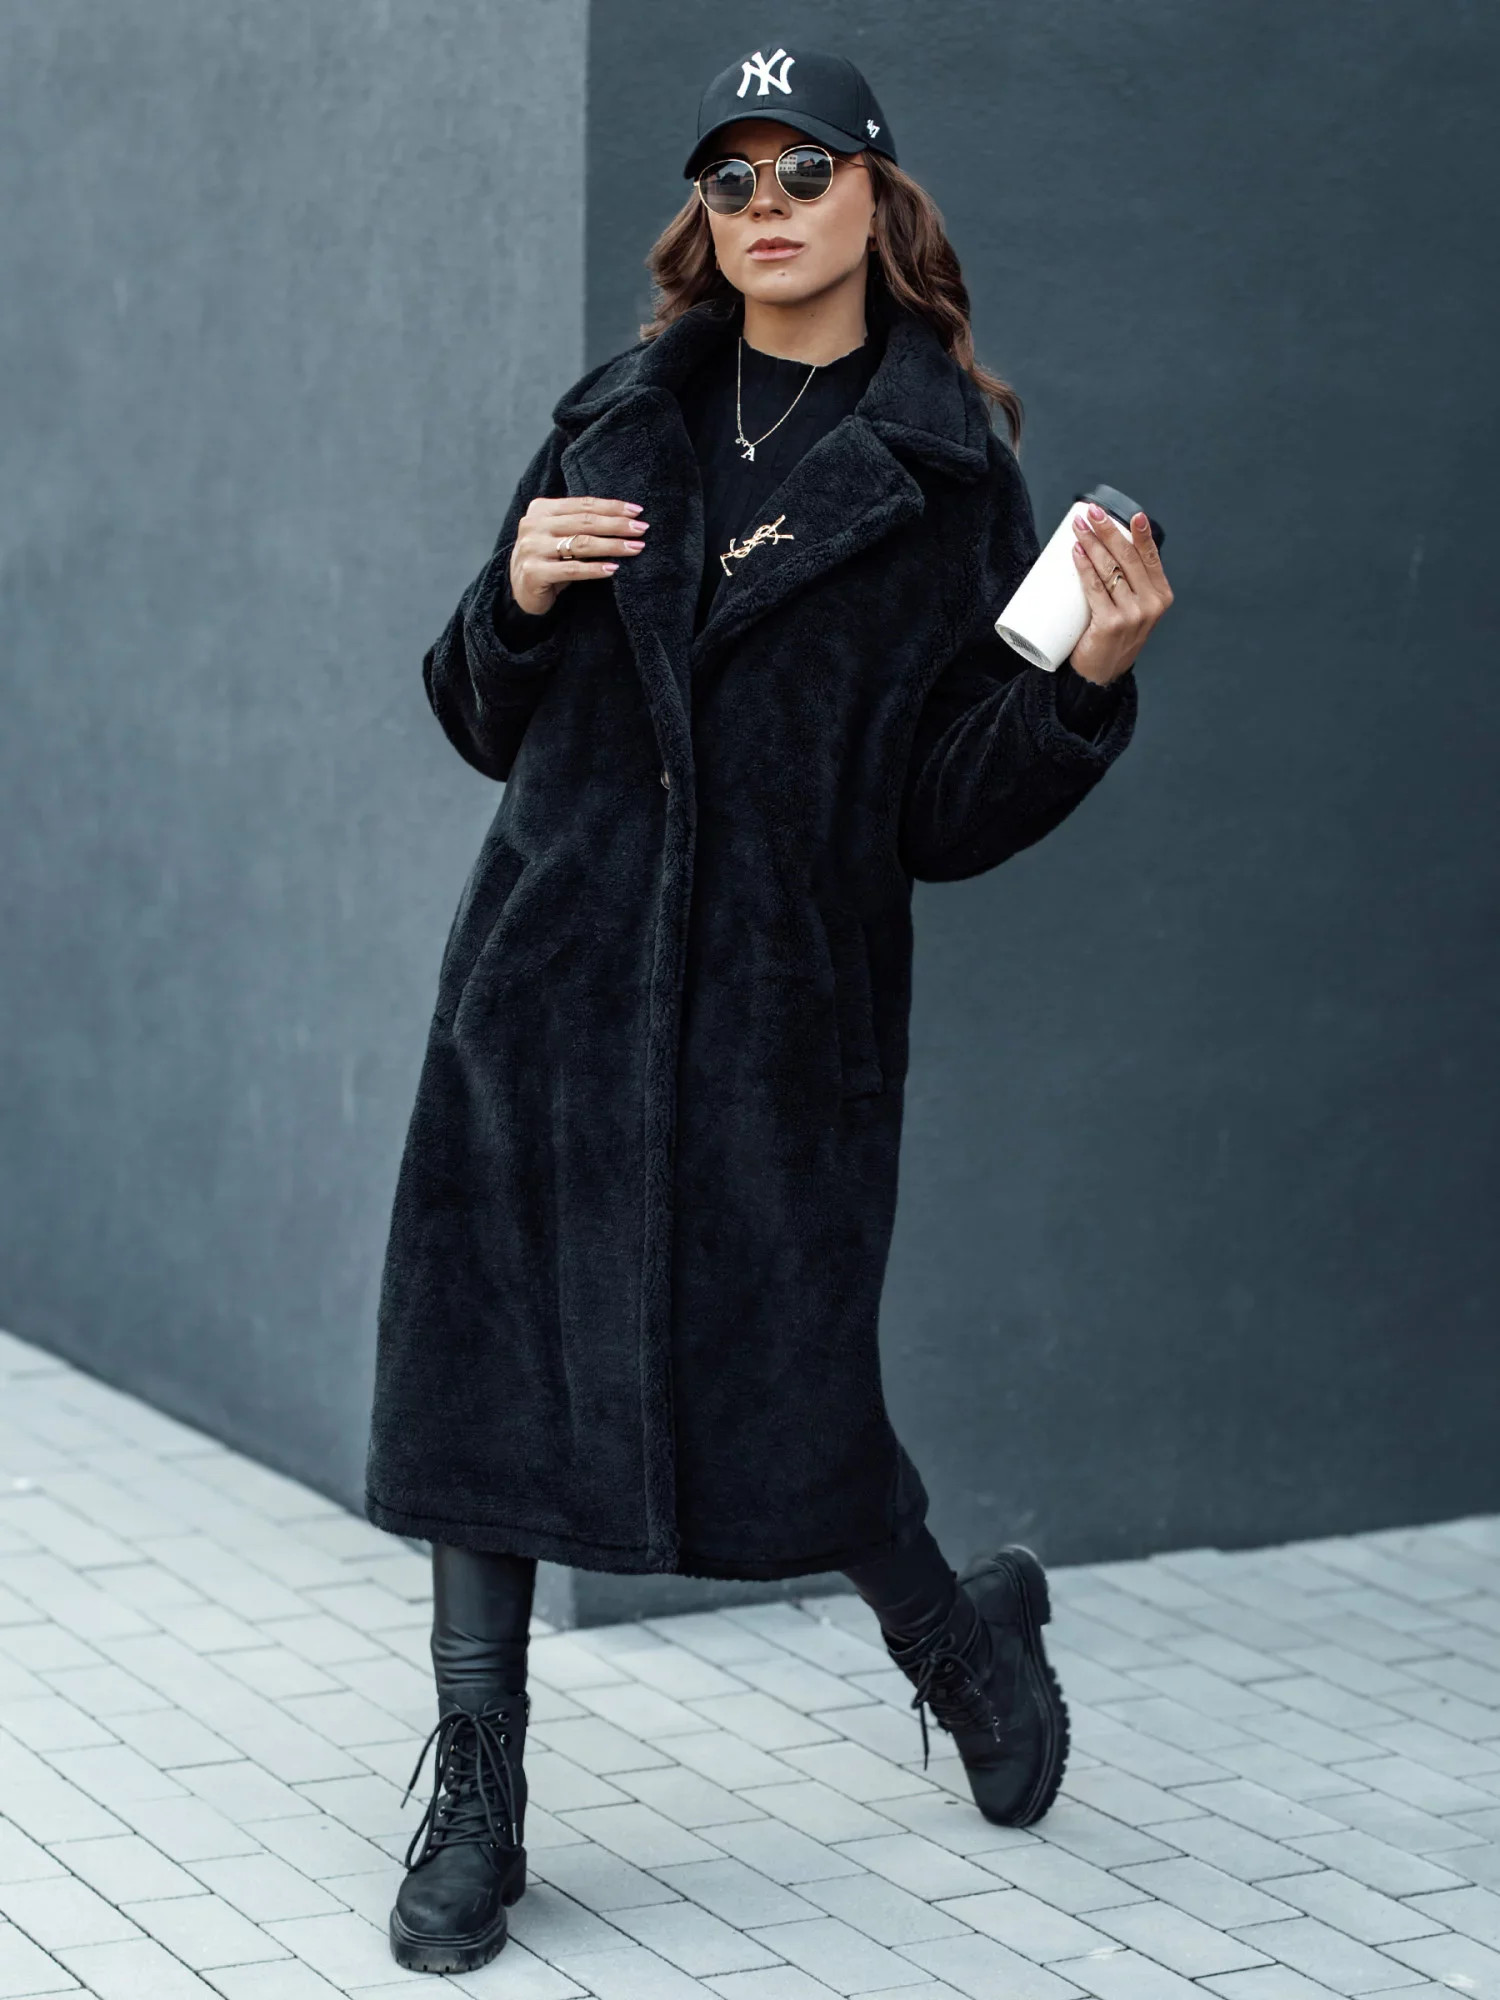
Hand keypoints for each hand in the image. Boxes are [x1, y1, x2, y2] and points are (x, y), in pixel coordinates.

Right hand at [510, 496, 648, 614]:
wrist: (520, 589)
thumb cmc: (548, 560)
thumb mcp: (559, 535)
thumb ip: (580, 523)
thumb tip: (626, 519)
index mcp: (541, 509)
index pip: (583, 504)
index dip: (612, 507)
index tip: (637, 511)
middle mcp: (533, 525)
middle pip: (584, 522)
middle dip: (617, 525)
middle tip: (642, 529)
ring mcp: (532, 548)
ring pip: (581, 543)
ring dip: (612, 545)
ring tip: (635, 548)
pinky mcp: (534, 572)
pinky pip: (572, 569)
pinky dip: (595, 569)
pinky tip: (614, 568)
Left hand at [1067, 504, 1173, 685]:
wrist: (1101, 675)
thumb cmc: (1112, 637)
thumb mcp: (1131, 610)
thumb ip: (1128, 586)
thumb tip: (1103, 548)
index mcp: (1160, 597)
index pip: (1151, 557)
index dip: (1140, 534)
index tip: (1130, 514)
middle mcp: (1151, 604)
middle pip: (1127, 558)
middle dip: (1107, 531)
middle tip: (1091, 514)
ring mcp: (1132, 615)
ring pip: (1109, 569)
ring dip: (1091, 543)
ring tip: (1078, 528)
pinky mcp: (1111, 624)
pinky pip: (1095, 588)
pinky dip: (1084, 567)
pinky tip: (1076, 553)